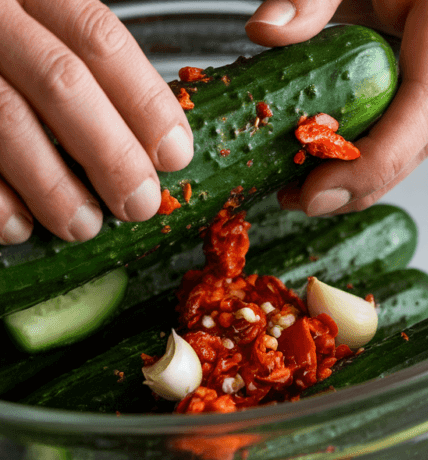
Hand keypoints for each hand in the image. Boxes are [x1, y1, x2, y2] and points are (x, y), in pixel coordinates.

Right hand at [0, 0, 193, 244]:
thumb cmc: (12, 47)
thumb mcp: (49, 29)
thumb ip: (94, 68)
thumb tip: (159, 144)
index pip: (99, 39)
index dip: (144, 101)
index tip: (175, 154)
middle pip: (60, 81)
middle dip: (110, 152)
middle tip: (138, 204)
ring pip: (5, 118)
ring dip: (51, 185)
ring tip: (83, 225)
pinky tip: (19, 226)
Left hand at [246, 0, 427, 215]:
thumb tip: (265, 33)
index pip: (423, 108)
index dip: (376, 161)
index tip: (321, 190)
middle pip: (420, 140)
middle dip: (364, 182)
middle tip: (302, 201)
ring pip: (413, 142)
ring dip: (362, 177)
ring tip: (301, 192)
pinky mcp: (418, 76)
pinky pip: (398, 124)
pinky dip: (361, 151)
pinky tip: (320, 162)